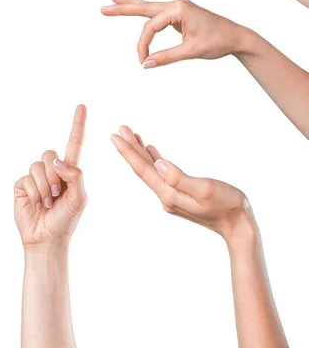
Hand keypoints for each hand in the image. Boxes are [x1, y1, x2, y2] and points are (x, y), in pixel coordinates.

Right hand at [14, 105, 87, 247]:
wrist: (47, 239)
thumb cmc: (66, 220)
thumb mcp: (80, 198)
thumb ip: (75, 176)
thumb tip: (57, 160)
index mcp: (70, 170)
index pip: (74, 143)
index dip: (78, 124)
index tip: (82, 106)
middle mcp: (52, 169)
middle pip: (50, 153)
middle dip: (54, 176)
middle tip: (57, 195)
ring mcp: (36, 176)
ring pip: (38, 166)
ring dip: (45, 188)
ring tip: (47, 203)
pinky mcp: (22, 184)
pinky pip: (27, 179)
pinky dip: (34, 194)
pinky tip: (36, 205)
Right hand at [101, 0, 246, 68]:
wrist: (238, 37)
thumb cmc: (218, 41)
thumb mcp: (192, 51)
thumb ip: (166, 57)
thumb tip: (145, 64)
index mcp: (179, 9)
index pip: (151, 26)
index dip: (143, 44)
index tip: (142, 60)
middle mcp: (176, 4)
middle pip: (143, 7)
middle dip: (123, 8)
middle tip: (103, 8)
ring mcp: (177, 7)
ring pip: (148, 6)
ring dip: (130, 4)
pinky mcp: (178, 13)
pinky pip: (155, 11)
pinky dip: (142, 9)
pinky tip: (133, 4)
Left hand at [111, 126, 254, 242]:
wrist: (240, 227)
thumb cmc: (228, 205)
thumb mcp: (206, 189)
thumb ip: (180, 178)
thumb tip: (158, 163)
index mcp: (169, 194)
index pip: (143, 169)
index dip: (128, 151)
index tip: (115, 135)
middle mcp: (166, 196)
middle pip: (143, 168)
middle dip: (130, 148)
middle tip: (119, 128)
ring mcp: (172, 196)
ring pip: (150, 170)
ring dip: (139, 152)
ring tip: (130, 135)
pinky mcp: (179, 194)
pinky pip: (160, 173)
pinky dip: (153, 159)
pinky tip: (150, 150)